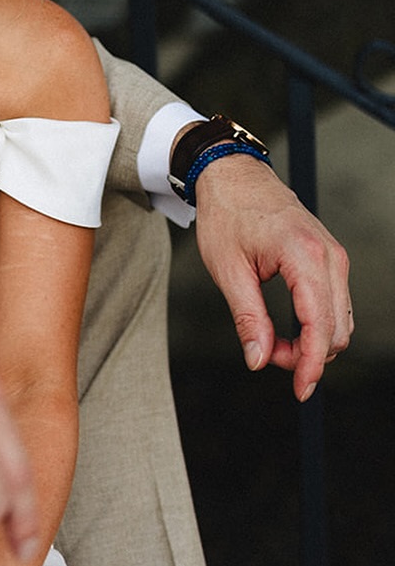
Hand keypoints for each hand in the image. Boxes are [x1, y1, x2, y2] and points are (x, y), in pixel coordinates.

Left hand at [194, 153, 351, 400]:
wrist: (231, 174)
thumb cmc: (225, 213)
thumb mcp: (227, 268)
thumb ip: (248, 317)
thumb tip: (259, 359)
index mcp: (305, 256)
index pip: (321, 326)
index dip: (312, 365)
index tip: (300, 391)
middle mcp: (330, 256)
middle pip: (337, 330)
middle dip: (308, 355)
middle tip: (266, 354)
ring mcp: (335, 256)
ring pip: (341, 321)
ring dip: (313, 343)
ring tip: (271, 341)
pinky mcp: (330, 258)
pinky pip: (335, 304)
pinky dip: (317, 324)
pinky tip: (288, 329)